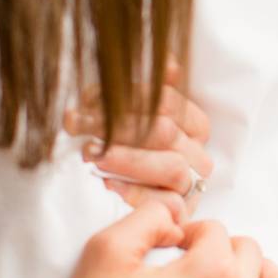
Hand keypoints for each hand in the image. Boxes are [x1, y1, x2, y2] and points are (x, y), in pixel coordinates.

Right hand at [37, 202, 277, 277]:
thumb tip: (177, 216)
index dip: (189, 234)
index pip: (216, 231)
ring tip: (244, 275)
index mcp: (210, 270)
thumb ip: (149, 216)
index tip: (170, 250)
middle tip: (195, 264)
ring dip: (265, 274)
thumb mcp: (106, 250)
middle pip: (251, 255)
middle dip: (225, 250)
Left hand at [63, 61, 213, 221]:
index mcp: (197, 125)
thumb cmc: (128, 149)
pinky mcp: (181, 213)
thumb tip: (169, 64)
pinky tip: (107, 182)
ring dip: (127, 158)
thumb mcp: (131, 114)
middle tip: (77, 123)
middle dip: (117, 126)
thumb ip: (146, 90)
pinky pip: (164, 203)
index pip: (168, 102)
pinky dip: (135, 191)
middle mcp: (200, 154)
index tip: (88, 98)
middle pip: (165, 133)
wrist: (128, 196)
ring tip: (90, 153)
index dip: (128, 97)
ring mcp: (193, 186)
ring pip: (170, 167)